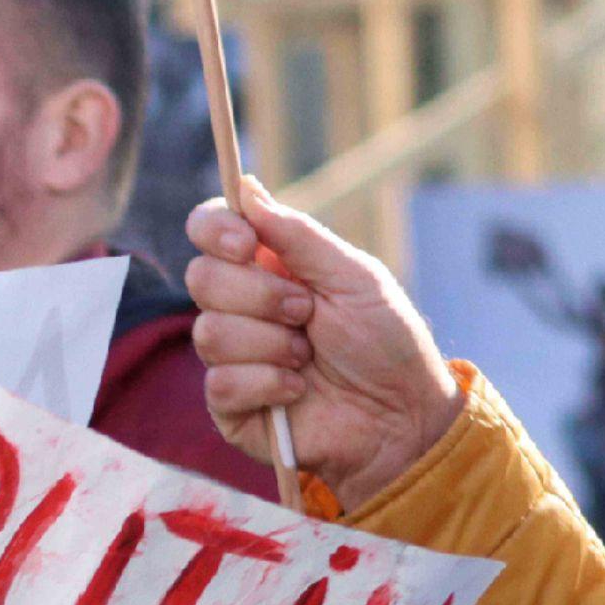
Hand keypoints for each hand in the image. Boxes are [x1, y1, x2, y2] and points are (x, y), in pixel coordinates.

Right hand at [184, 178, 462, 512]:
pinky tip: (299, 391)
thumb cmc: (386, 342)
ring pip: (210, 332)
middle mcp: (241, 305)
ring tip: (309, 357)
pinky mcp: (231, 406)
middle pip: (201, 277)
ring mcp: (232, 356)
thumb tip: (245, 188)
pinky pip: (221, 383)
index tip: (247, 244)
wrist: (403, 416)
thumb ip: (299, 235)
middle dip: (261, 296)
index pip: (208, 230)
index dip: (215, 230)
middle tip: (307, 312)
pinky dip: (269, 384)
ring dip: (272, 344)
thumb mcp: (354, 277)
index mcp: (267, 265)